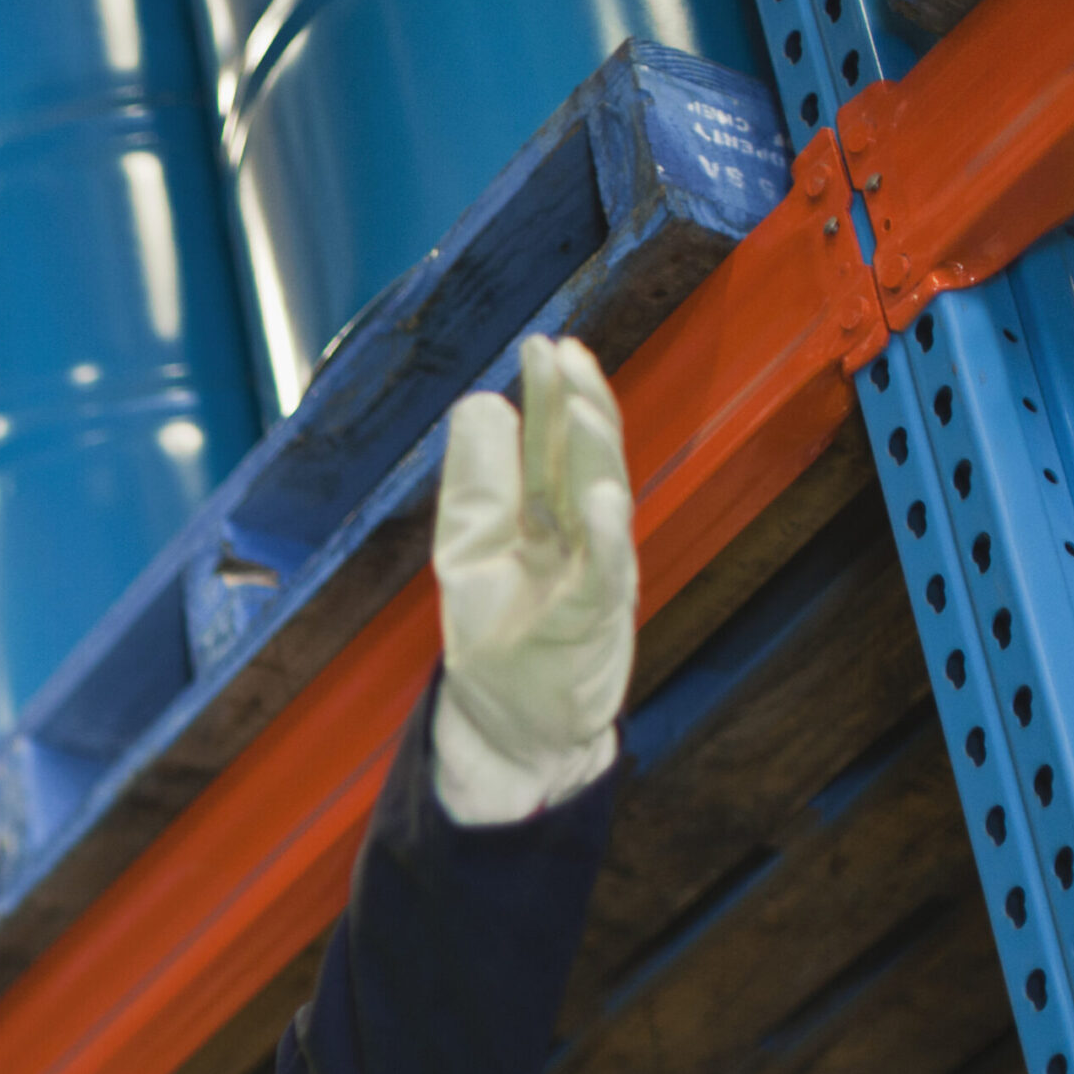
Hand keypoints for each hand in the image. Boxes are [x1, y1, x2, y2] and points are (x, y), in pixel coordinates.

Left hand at [431, 333, 637, 824]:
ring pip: (602, 506)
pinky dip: (604, 537)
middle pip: (582, 463)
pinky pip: (603, 576)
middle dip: (577, 407)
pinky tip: (599, 497)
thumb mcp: (470, 552)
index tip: (544, 344)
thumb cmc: (500, 637)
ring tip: (583, 402)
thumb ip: (478, 483)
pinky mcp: (589, 626)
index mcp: (545, 520)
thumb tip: (479, 402)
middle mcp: (577, 542)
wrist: (516, 730)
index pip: (551, 447)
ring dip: (595, 455)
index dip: (550, 397)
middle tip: (568, 352)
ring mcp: (591, 580)